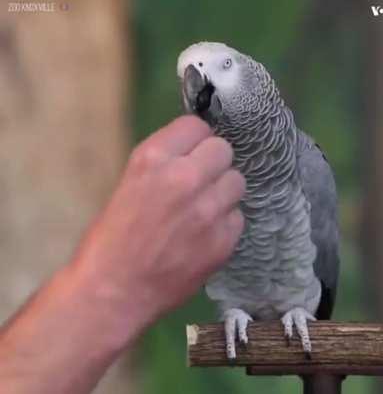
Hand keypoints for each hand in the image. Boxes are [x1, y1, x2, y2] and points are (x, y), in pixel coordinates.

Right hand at [75, 115, 245, 336]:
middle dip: (213, 162)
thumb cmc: (111, 239)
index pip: (196, 126)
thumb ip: (164, 164)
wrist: (114, 292)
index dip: (195, 140)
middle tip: (201, 181)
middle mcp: (184, 177)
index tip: (193, 152)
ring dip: (223, 191)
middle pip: (223, 149)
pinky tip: (206, 236)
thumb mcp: (129, 185)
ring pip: (237, 181)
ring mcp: (208, 210)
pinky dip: (225, 223)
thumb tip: (194, 154)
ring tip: (205, 208)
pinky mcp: (224, 241)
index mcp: (153, 159)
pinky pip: (237, 217)